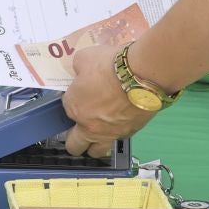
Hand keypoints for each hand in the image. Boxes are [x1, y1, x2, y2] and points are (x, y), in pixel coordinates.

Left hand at [62, 42, 155, 158]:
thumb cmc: (109, 65)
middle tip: (79, 127)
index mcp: (74, 107)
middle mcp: (89, 126)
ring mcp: (109, 133)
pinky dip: (117, 131)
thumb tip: (81, 71)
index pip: (66, 108)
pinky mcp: (129, 133)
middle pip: (75, 145)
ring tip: (99, 131)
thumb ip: (79, 69)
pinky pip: (118, 137)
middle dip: (73, 139)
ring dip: (94, 145)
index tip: (80, 92)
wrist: (142, 77)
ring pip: (97, 151)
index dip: (73, 100)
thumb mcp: (84, 58)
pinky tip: (122, 118)